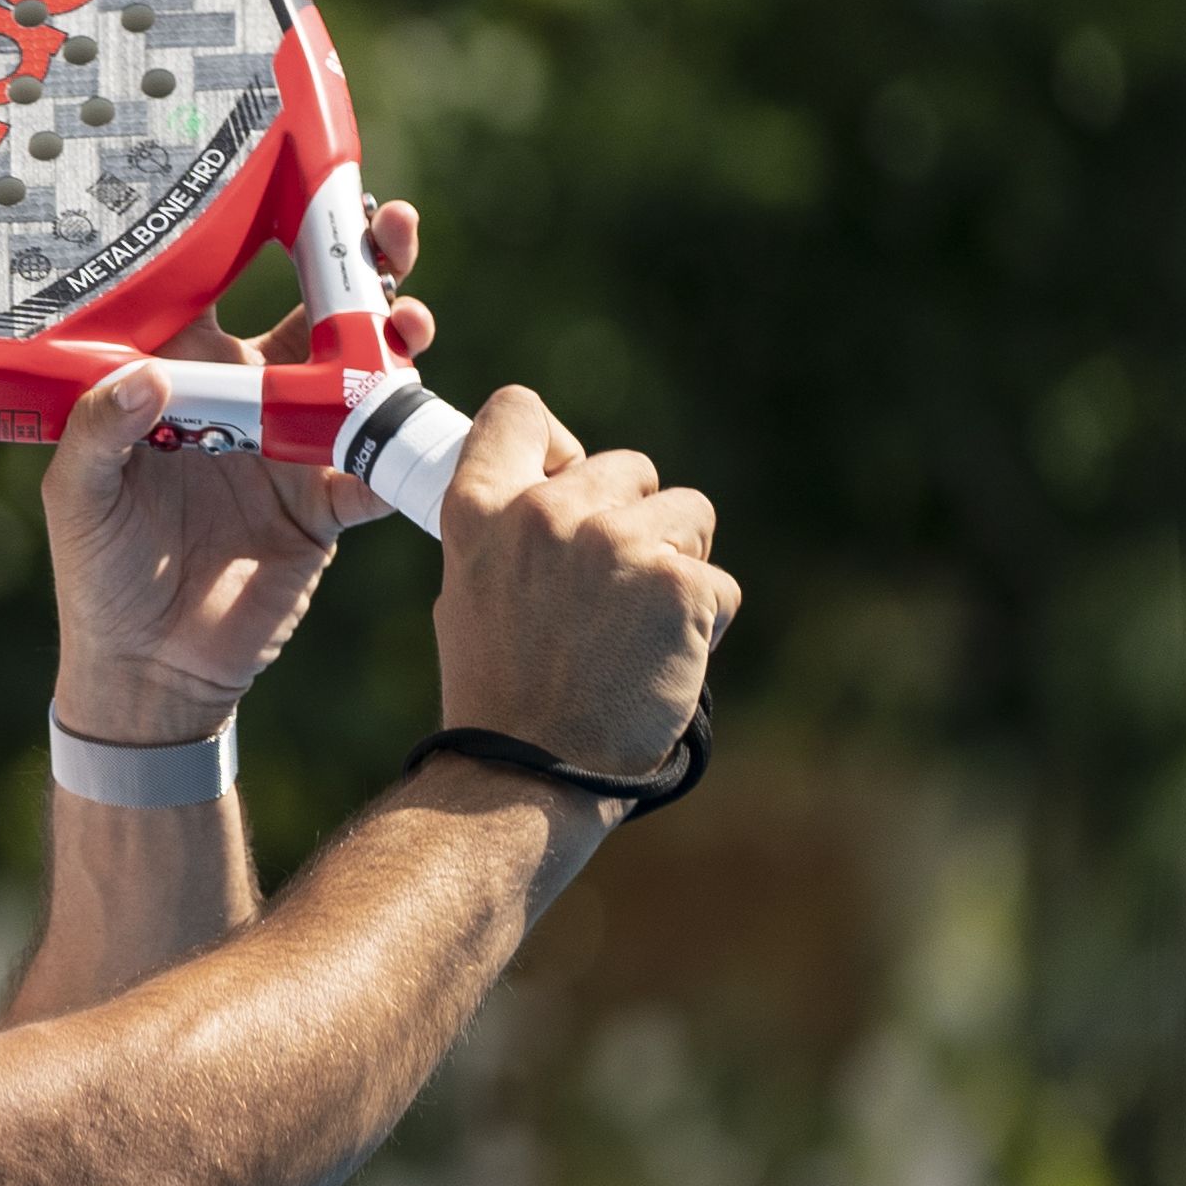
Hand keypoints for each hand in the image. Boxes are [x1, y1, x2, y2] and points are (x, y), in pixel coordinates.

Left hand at [37, 196, 441, 744]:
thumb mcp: (78, 497)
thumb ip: (100, 433)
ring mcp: (297, 446)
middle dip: (365, 262)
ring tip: (410, 324)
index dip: (270, 231)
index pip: (231, 281)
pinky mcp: (330, 505)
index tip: (309, 191)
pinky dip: (408, 450)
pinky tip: (421, 436)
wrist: (150, 669)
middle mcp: (249, 395)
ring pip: (366, 374)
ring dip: (397, 340)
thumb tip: (146, 381)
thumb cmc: (97, 570)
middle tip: (395, 230)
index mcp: (184, 370)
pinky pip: (381, 468)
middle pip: (320, 310)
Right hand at [425, 384, 739, 778]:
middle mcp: (545, 513)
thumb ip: (511, 530)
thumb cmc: (498, 692)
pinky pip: (718, 582)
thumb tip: (561, 484)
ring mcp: (616, 544)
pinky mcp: (680, 584)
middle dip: (635, 517)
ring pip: (688, 513)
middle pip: (627, 466)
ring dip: (678, 563)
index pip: (518, 412)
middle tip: (611, 592)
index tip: (564, 479)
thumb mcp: (468, 590)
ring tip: (640, 627)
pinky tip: (665, 660)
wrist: (529, 774)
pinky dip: (703, 622)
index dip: (553, 442)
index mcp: (480, 510)